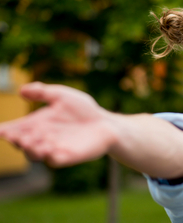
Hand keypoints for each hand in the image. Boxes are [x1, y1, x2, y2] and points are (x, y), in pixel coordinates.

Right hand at [0, 82, 114, 166]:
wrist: (104, 122)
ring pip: (34, 154)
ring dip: (29, 148)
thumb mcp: (62, 95)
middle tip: (13, 135)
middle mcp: (41, 138)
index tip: (0, 129)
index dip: (5, 130)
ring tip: (29, 141)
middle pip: (21, 143)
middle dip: (15, 139)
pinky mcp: (67, 157)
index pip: (15, 129)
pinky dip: (48, 155)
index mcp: (37, 124)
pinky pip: (53, 160)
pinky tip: (48, 147)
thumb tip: (21, 90)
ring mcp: (53, 149)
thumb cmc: (83, 109)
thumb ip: (42, 92)